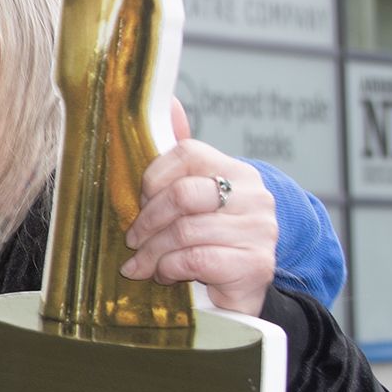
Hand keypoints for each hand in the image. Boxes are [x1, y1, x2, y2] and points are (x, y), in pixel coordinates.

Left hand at [121, 103, 274, 314]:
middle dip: (147, 221)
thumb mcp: (193, 199)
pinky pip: (196, 258)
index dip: (152, 179)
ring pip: (184, 231)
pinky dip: (170, 268)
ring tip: (143, 265)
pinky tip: (166, 275)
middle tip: (133, 240)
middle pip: (181, 194)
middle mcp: (253, 196)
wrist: (244, 290)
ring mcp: (259, 230)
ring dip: (153, 252)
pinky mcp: (256, 264)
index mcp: (235, 171)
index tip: (141, 202)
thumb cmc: (210, 240)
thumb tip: (169, 101)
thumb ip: (180, 158)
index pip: (186, 153)